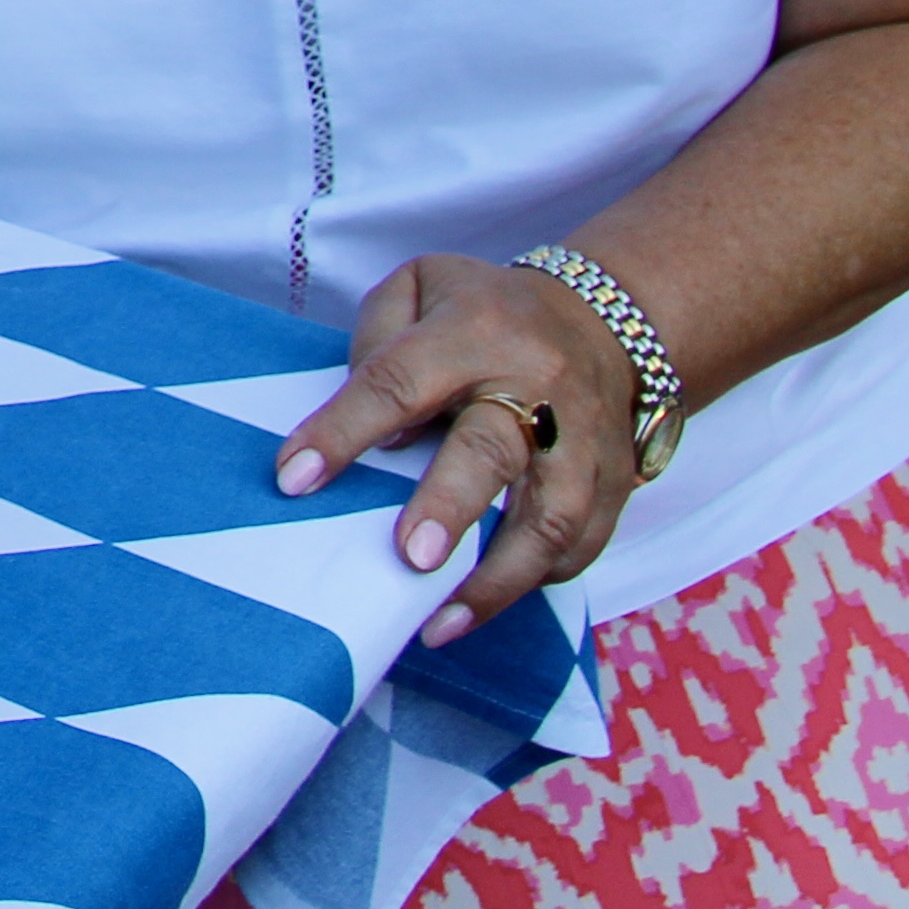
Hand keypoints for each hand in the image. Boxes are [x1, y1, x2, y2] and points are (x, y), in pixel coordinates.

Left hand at [272, 250, 651, 643]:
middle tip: (410, 557)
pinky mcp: (614, 486)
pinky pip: (581, 545)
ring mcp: (584, 441)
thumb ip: (379, 341)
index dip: (344, 430)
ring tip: (439, 621)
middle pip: (493, 450)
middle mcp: (536, 386)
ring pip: (552, 517)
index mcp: (473, 332)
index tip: (294, 478)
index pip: (399, 380)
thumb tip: (378, 436)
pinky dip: (533, 581)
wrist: (604, 322)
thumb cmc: (485, 314)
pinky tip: (482, 607)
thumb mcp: (419, 287)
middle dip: (450, 506)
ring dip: (496, 578)